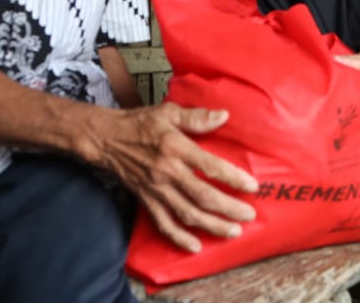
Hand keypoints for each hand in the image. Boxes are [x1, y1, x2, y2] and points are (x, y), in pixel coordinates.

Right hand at [92, 104, 258, 252]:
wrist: (106, 139)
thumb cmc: (140, 123)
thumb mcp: (169, 112)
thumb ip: (197, 117)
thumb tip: (224, 115)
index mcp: (176, 148)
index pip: (211, 166)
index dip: (234, 178)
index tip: (253, 186)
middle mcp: (168, 172)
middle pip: (203, 196)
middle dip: (229, 208)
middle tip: (249, 215)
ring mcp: (157, 190)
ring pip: (187, 214)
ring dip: (212, 226)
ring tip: (233, 232)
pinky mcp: (147, 201)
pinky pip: (164, 224)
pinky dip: (179, 238)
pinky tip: (195, 246)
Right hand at [337, 27, 359, 97]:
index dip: (350, 65)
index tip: (335, 63)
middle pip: (356, 59)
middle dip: (341, 63)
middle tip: (325, 66)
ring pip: (357, 56)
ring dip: (344, 60)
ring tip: (330, 65)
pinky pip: (359, 55)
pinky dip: (351, 58)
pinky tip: (347, 62)